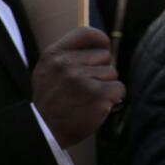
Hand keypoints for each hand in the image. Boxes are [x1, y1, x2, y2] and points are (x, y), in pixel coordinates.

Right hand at [32, 27, 124, 147]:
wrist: (44, 131)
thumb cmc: (51, 102)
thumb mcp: (48, 71)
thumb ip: (67, 57)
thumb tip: (99, 47)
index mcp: (53, 55)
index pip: (85, 33)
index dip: (99, 39)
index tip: (104, 48)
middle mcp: (67, 64)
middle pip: (104, 56)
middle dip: (101, 70)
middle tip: (86, 86)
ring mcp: (82, 79)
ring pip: (112, 73)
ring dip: (106, 86)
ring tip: (88, 98)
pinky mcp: (97, 95)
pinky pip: (119, 88)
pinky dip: (114, 98)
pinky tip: (98, 106)